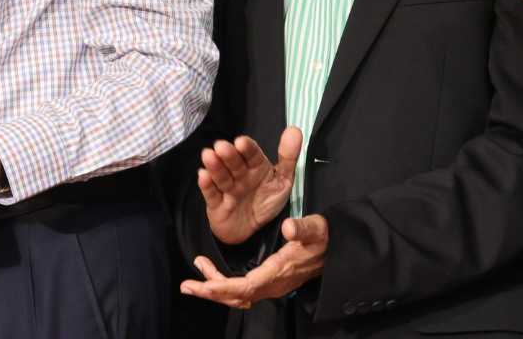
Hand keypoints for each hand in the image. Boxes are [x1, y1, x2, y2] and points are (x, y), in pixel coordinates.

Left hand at [180, 213, 328, 308]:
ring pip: (238, 296)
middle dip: (211, 292)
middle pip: (237, 296)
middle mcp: (273, 284)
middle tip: (187, 286)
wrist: (335, 253)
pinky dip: (223, 286)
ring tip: (192, 280)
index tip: (205, 284)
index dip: (224, 287)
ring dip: (214, 290)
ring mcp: (270, 286)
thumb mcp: (316, 228)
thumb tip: (288, 226)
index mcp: (280, 270)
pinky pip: (242, 291)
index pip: (248, 286)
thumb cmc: (324, 239)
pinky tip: (210, 275)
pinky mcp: (268, 283)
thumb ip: (303, 227)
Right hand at [198, 128, 300, 244]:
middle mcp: (239, 175)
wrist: (249, 230)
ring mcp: (227, 189)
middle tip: (222, 147)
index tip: (241, 142)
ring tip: (208, 155)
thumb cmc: (264, 202)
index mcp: (255, 166)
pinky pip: (211, 194)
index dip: (247, 148)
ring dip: (215, 166)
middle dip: (228, 155)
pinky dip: (206, 185)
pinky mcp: (216, 204)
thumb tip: (295, 130)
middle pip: (234, 163)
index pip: (251, 154)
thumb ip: (289, 158)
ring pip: (221, 176)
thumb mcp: (283, 182)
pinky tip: (203, 175)